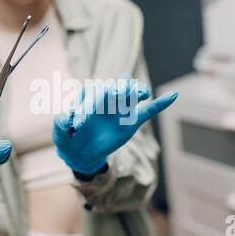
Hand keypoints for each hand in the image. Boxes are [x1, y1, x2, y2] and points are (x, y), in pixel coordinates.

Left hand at [53, 74, 176, 174]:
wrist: (80, 151)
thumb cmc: (68, 136)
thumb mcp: (61, 130)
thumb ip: (64, 122)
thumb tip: (71, 117)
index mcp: (90, 95)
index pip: (95, 90)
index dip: (90, 103)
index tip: (81, 123)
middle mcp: (108, 97)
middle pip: (118, 84)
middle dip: (119, 87)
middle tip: (116, 96)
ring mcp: (121, 108)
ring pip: (134, 94)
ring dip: (138, 91)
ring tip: (142, 93)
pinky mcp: (132, 121)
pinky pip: (149, 110)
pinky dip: (161, 103)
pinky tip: (173, 95)